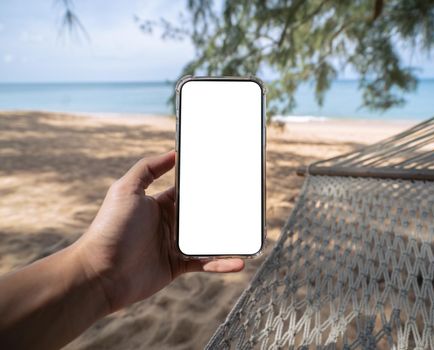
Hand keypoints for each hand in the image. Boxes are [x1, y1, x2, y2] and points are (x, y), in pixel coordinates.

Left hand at [73, 150, 243, 311]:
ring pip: (207, 238)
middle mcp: (168, 223)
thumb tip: (173, 152)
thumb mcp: (126, 189)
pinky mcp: (178, 266)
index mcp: (158, 204)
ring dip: (227, 236)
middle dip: (221, 208)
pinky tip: (239, 262)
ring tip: (248, 231)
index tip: (224, 173)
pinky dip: (222, 264)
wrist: (101, 273)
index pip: (186, 190)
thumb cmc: (110, 228)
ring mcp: (174, 245)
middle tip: (245, 200)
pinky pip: (205, 263)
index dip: (203, 183)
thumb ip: (147, 168)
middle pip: (201, 213)